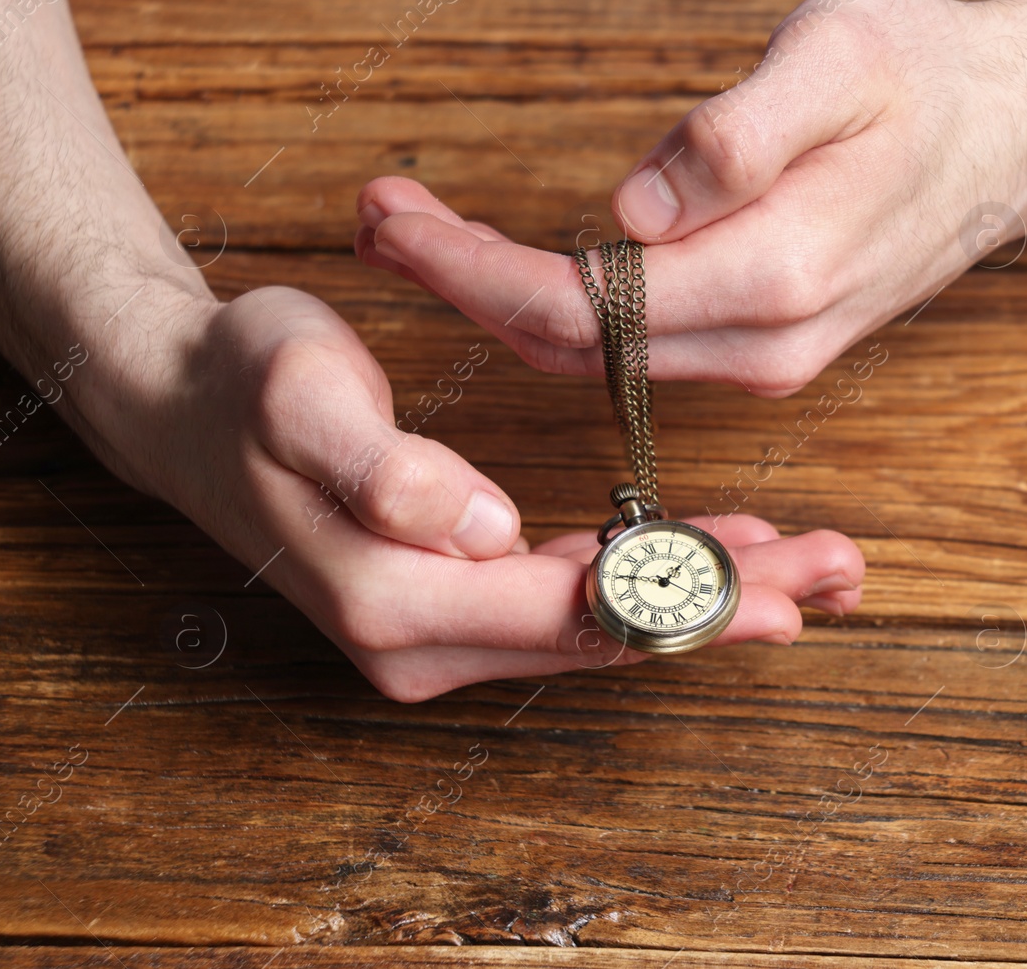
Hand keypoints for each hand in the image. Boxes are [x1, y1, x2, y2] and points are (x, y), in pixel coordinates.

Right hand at [112, 287, 862, 701]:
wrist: (190, 407)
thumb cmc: (248, 385)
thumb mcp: (299, 397)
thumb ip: (378, 465)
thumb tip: (473, 526)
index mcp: (397, 598)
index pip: (572, 614)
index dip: (684, 601)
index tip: (786, 585)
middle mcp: (423, 640)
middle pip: (607, 634)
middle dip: (730, 604)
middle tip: (837, 574)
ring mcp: (440, 631)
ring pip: (603, 626)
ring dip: (710, 597)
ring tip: (814, 566)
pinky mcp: (456, 603)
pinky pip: (575, 603)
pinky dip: (657, 581)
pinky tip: (725, 552)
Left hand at [354, 0, 1026, 395]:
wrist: (1018, 134)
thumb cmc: (932, 77)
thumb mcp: (844, 58)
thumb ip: (740, 137)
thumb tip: (634, 209)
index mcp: (773, 275)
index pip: (580, 305)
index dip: (468, 269)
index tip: (389, 215)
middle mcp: (765, 343)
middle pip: (572, 346)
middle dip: (461, 286)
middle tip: (376, 216)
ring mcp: (769, 355)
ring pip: (600, 356)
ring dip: (502, 298)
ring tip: (418, 230)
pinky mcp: (767, 344)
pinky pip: (638, 348)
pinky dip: (563, 310)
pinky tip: (519, 262)